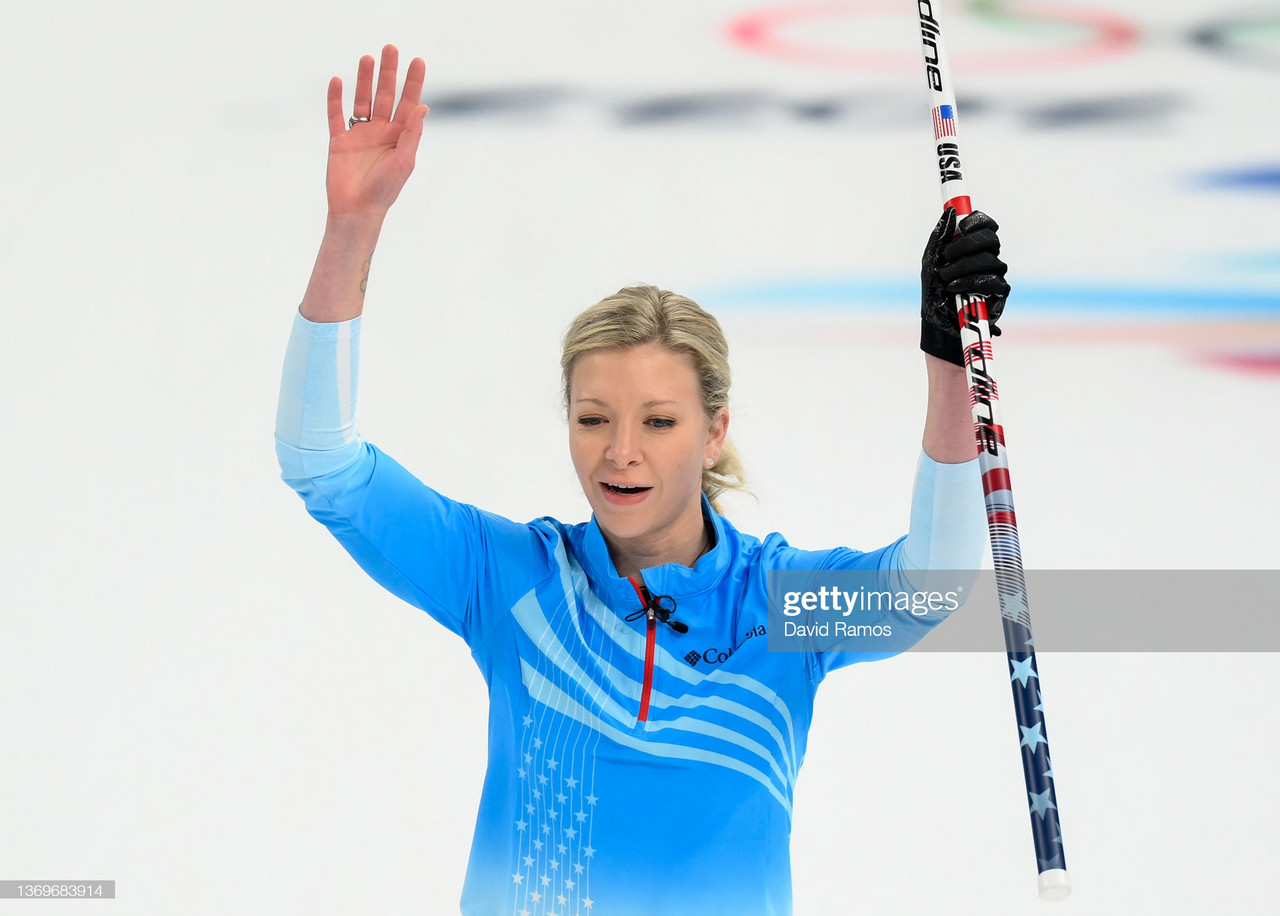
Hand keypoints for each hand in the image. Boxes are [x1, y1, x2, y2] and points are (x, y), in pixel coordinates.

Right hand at [325, 45, 427, 218]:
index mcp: (400, 137)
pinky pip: (336, 115)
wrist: (357, 210)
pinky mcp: (339, 141)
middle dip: (388, 73)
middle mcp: (381, 132)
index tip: (417, 61)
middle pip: (386, 95)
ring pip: (362, 100)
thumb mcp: (404, 161)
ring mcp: (360, 135)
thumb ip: (412, 134)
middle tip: (390, 48)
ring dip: (364, 80)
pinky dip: (335, 99)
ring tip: (366, 58)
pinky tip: (337, 81)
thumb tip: (423, 107)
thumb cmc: (385, 190)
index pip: (409, 103)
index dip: (413, 83)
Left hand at [920, 208, 1010, 366]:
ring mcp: (995, 275)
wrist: (938, 326)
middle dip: (966, 244)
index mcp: (971, 249)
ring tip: (946, 279)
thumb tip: (950, 211)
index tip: (963, 226)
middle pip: (990, 239)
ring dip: (963, 267)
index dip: (978, 220)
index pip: (985, 226)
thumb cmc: (934, 295)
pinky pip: (993, 280)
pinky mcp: (999, 293)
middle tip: (947, 256)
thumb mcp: (930, 262)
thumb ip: (940, 237)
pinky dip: (971, 283)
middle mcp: (986, 259)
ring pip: (991, 259)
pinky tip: (956, 289)